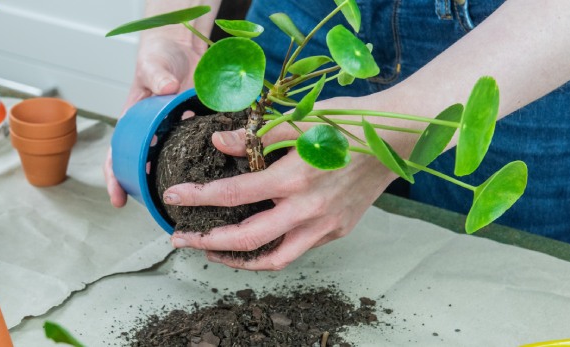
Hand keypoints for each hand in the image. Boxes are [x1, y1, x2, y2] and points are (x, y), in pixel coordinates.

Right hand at [105, 33, 205, 206]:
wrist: (184, 45)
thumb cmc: (157, 56)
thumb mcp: (152, 64)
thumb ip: (157, 75)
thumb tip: (167, 87)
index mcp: (134, 124)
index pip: (117, 156)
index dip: (115, 179)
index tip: (118, 199)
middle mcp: (154, 135)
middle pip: (147, 169)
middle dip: (148, 191)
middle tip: (156, 208)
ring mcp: (178, 133)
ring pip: (177, 164)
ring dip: (181, 180)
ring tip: (190, 200)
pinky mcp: (199, 127)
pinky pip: (204, 147)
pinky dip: (210, 159)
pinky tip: (220, 173)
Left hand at [162, 98, 399, 270]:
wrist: (396, 138)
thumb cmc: (348, 123)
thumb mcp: (299, 121)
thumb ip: (256, 136)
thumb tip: (219, 142)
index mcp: (294, 177)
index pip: (233, 194)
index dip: (198, 197)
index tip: (173, 198)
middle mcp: (308, 209)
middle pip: (247, 239)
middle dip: (207, 242)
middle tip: (181, 239)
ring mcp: (324, 225)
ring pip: (273, 258)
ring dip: (237, 259)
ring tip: (212, 251)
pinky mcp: (336, 231)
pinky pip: (296, 250)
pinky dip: (269, 250)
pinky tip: (252, 241)